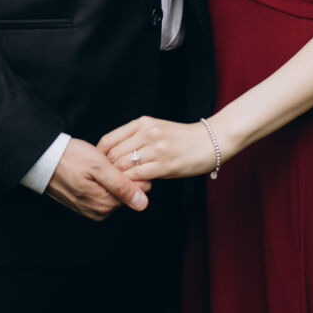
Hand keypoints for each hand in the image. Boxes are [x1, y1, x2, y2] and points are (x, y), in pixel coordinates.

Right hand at [46, 138, 150, 221]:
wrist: (44, 159)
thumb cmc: (71, 159)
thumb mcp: (99, 167)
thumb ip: (122, 186)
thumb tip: (143, 203)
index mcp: (105, 205)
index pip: (137, 191)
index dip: (134, 172)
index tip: (123, 159)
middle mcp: (99, 212)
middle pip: (126, 192)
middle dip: (123, 174)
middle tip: (108, 159)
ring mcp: (91, 209)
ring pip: (114, 191)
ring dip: (112, 176)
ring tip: (98, 162)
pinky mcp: (85, 203)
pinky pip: (102, 192)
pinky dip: (103, 180)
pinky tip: (92, 168)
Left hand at [98, 115, 220, 181]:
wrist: (211, 140)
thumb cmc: (183, 138)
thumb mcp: (156, 128)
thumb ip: (136, 138)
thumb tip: (116, 156)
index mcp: (142, 122)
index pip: (109, 140)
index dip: (101, 157)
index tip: (101, 168)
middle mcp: (147, 132)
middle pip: (114, 155)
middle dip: (107, 171)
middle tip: (107, 183)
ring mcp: (156, 148)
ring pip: (124, 166)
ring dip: (119, 179)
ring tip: (119, 188)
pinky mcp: (165, 164)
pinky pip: (139, 176)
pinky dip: (132, 184)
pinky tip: (133, 189)